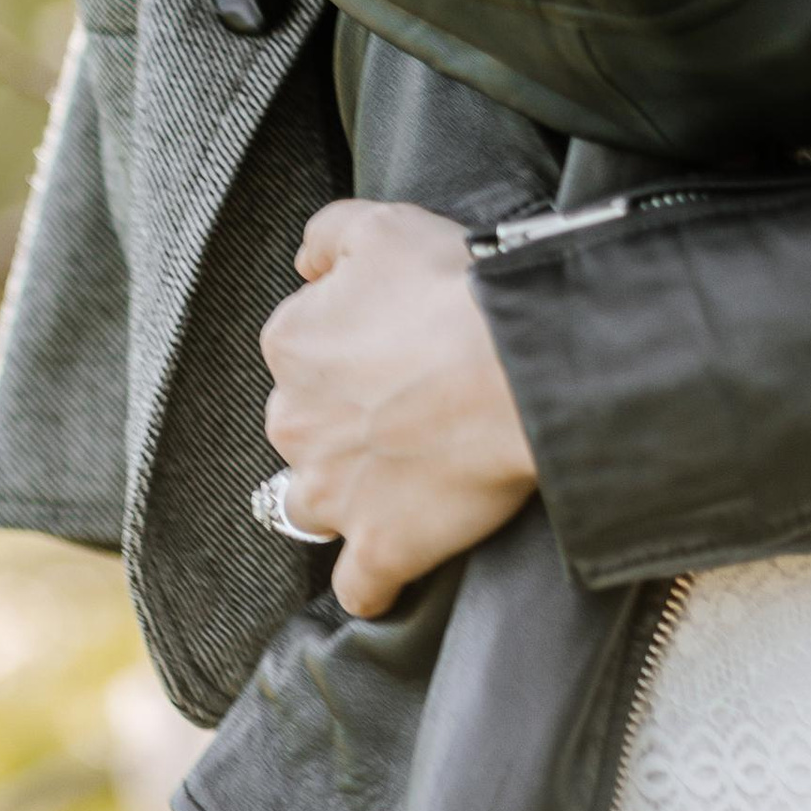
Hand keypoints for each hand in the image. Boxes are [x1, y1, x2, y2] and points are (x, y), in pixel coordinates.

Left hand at [259, 199, 538, 620]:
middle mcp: (293, 421)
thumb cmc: (457, 290)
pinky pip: (359, 586)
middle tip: (411, 399)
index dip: (348, 342)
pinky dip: (375, 579)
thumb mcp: (385, 225)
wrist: (519, 368)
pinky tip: (397, 564)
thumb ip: (328, 234)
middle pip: (303, 425)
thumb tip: (305, 262)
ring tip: (400, 477)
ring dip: (345, 495)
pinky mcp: (379, 548)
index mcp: (291, 343)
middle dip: (342, 419)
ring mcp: (332, 493)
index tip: (395, 341)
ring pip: (314, 504)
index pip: (299, 346)